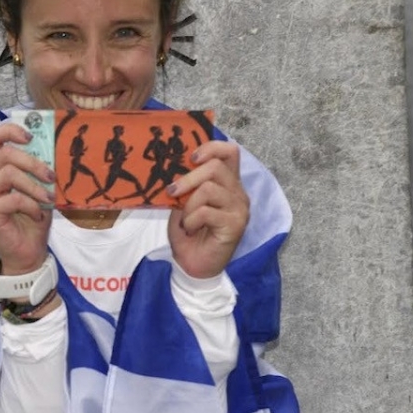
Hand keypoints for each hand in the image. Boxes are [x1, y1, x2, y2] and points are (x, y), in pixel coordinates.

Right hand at [0, 122, 55, 274]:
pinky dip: (31, 206)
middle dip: (32, 162)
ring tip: (48, 199)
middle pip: (4, 154)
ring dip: (34, 185)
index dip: (9, 131)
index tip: (30, 137)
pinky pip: (13, 199)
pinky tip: (38, 216)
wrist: (26, 254)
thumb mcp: (39, 191)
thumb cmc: (32, 221)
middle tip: (51, 176)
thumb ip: (38, 172)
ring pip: (8, 173)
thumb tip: (54, 151)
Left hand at [166, 141, 249, 278]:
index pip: (230, 152)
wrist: (192, 265)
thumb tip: (174, 164)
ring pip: (210, 188)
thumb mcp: (182, 202)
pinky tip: (190, 229)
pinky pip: (207, 211)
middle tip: (172, 192)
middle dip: (188, 178)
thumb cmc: (188, 232)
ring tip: (185, 219)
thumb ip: (185, 183)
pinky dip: (191, 219)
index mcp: (227, 183)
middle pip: (216, 167)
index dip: (211, 148)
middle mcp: (237, 193)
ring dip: (189, 204)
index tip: (191, 158)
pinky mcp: (236, 224)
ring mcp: (239, 208)